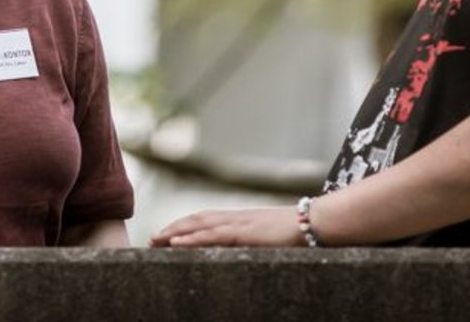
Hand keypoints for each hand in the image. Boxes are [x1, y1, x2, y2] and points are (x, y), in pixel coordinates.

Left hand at [149, 206, 303, 248]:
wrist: (317, 223)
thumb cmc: (300, 233)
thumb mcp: (273, 239)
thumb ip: (259, 242)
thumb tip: (252, 252)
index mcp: (242, 219)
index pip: (207, 219)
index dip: (186, 225)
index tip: (168, 233)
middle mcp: (236, 218)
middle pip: (197, 220)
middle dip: (174, 228)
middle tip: (153, 238)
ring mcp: (239, 223)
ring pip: (199, 226)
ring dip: (175, 232)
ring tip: (156, 240)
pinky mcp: (244, 233)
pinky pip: (212, 236)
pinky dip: (191, 239)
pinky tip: (175, 244)